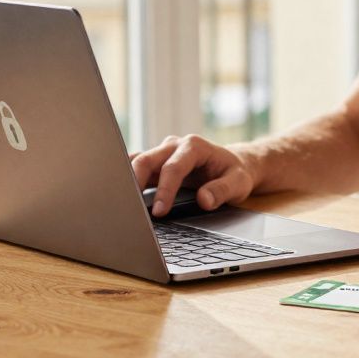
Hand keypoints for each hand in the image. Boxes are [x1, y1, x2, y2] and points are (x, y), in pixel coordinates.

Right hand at [130, 134, 256, 216]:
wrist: (234, 165)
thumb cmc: (236, 173)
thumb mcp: (239, 183)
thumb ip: (223, 190)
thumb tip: (204, 200)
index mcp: (195, 146)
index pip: (173, 168)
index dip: (164, 190)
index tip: (159, 212)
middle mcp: (175, 145)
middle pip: (147, 159)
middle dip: (135, 182)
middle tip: (130, 208)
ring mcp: (163, 153)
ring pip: (137, 162)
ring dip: (127, 180)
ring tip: (119, 202)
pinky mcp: (156, 162)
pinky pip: (137, 168)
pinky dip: (128, 180)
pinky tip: (122, 196)